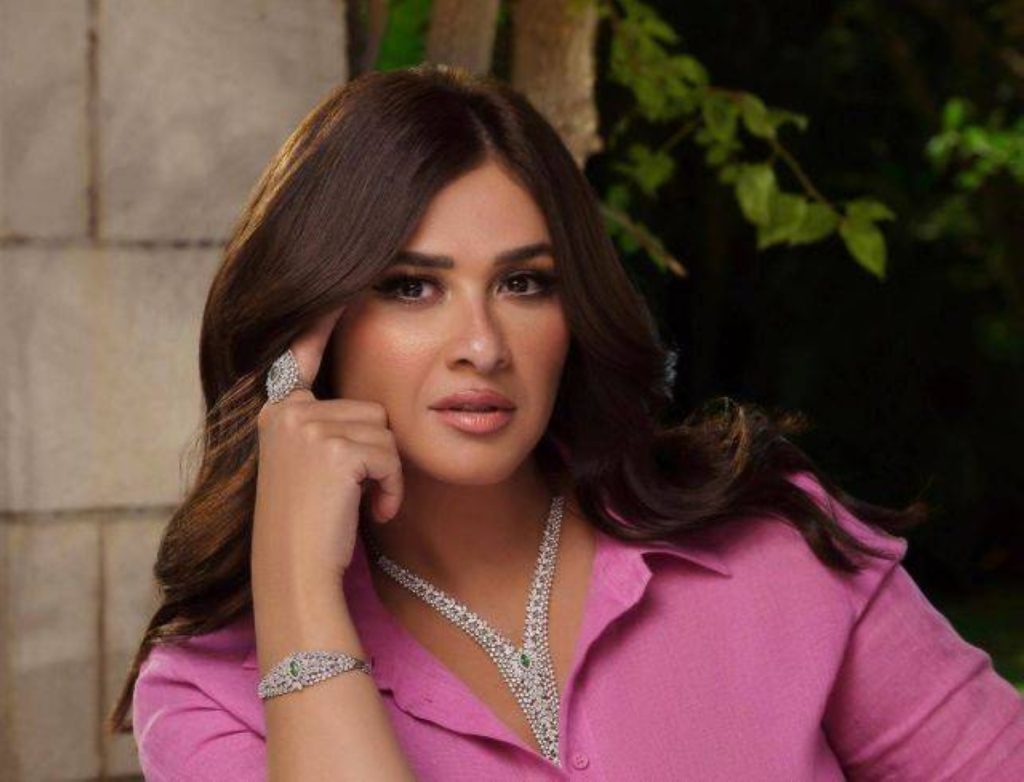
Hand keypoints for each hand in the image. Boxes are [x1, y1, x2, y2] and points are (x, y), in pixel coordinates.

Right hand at [251, 306, 403, 586]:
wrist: (296, 575)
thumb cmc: (312, 529)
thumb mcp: (310, 468)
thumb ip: (326, 428)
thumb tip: (366, 406)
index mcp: (278, 411)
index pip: (304, 357)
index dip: (323, 323)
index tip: (341, 287)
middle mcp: (286, 412)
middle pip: (370, 407)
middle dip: (378, 454)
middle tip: (356, 494)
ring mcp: (307, 427)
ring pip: (385, 432)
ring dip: (386, 475)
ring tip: (360, 506)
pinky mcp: (333, 450)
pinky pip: (391, 455)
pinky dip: (391, 488)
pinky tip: (370, 513)